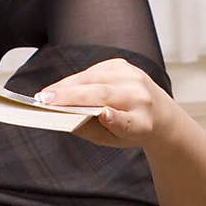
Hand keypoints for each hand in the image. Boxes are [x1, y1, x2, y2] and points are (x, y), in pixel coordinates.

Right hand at [37, 57, 173, 147]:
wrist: (159, 114)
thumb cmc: (131, 130)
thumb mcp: (113, 140)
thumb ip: (91, 131)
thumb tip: (65, 115)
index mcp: (141, 123)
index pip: (128, 122)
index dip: (116, 119)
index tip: (104, 115)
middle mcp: (140, 97)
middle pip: (103, 94)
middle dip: (72, 97)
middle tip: (45, 101)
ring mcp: (133, 77)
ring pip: (94, 79)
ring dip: (67, 85)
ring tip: (46, 94)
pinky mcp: (123, 64)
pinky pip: (94, 71)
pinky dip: (76, 79)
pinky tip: (61, 87)